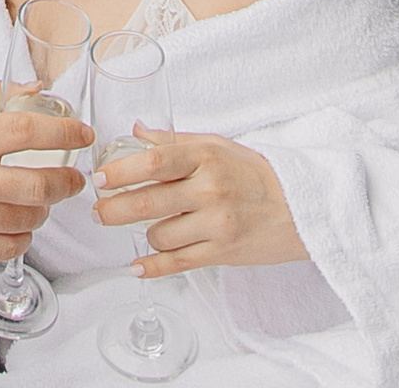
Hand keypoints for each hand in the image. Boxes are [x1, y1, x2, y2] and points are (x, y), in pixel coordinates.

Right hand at [0, 83, 90, 261]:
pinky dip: (22, 236)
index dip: (62, 132)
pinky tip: (20, 223)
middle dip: (66, 181)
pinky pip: (5, 248)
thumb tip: (33, 90)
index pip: (26, 133)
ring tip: (44, 198)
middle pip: (36, 185)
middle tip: (75, 177)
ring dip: (44, 209)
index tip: (83, 134)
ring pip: (25, 220)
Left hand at [94, 128, 307, 271]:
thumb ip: (174, 140)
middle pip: (149, 202)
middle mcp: (209, 189)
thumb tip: (136, 131)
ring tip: (145, 226)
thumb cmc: (255, 171)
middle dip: (115, 209)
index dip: (122, 171)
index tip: (100, 178)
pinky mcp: (222, 252)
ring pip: (160, 235)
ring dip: (144, 233)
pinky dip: (153, 267)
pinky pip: (178, 263)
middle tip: (97, 211)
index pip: (154, 162)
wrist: (301, 207)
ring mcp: (216, 224)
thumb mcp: (217, 144)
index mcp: (205, 156)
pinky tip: (136, 267)